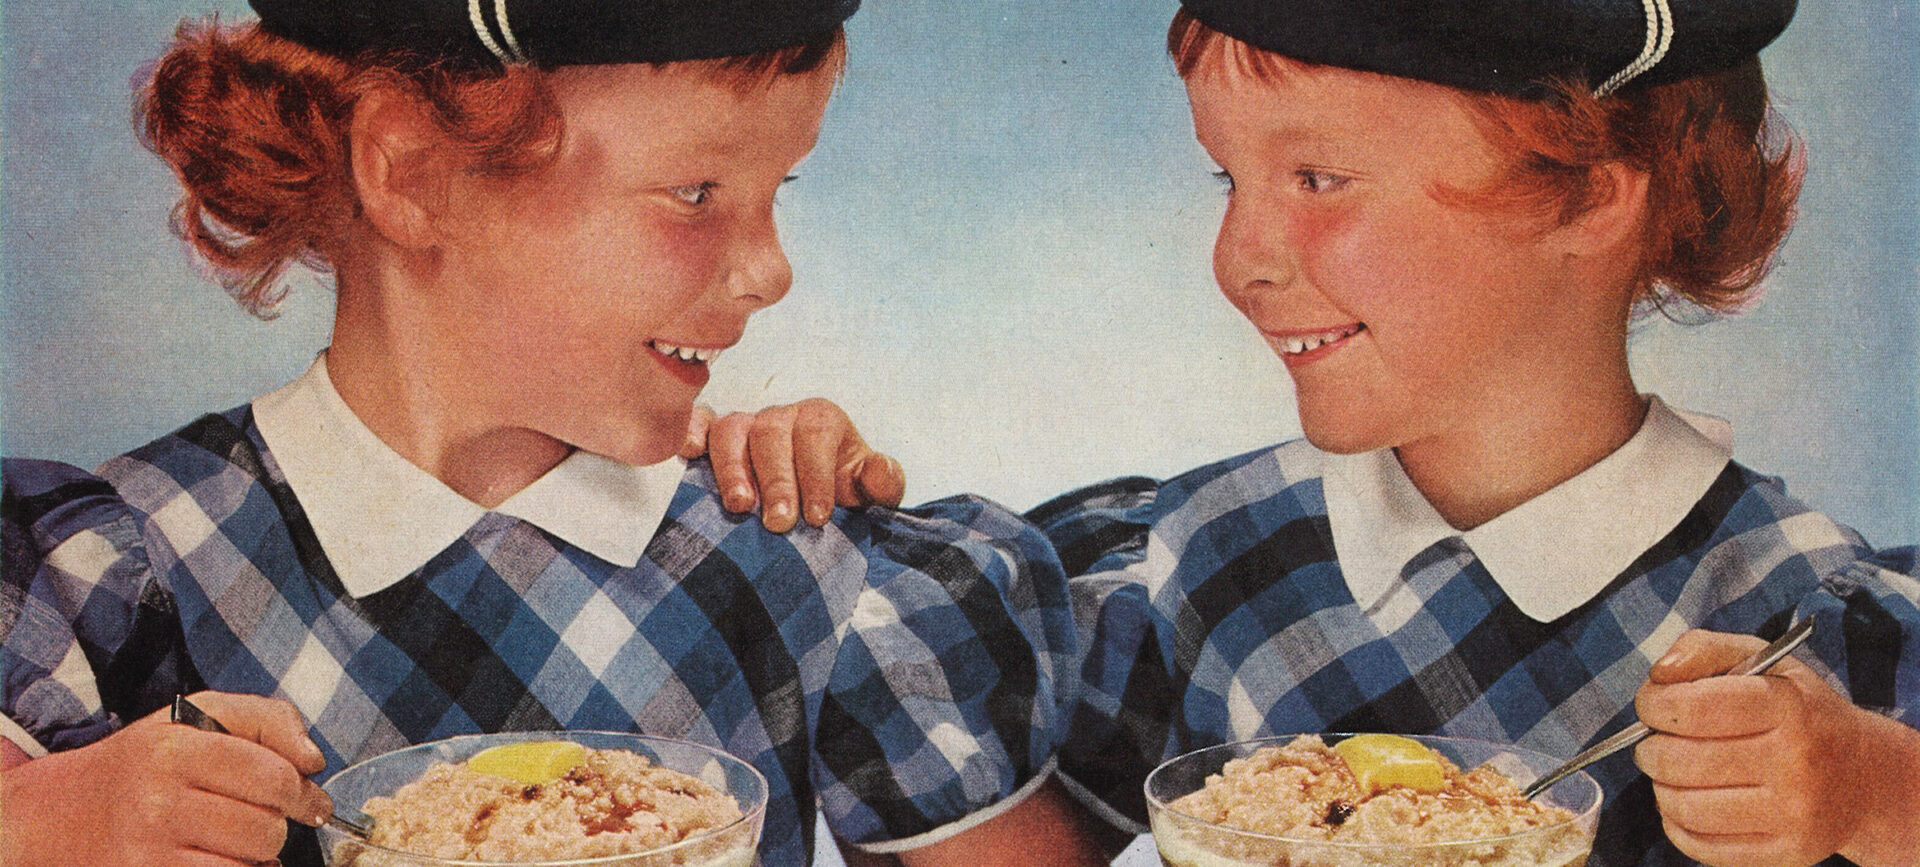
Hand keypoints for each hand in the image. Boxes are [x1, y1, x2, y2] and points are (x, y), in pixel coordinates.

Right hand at [0, 691, 331, 865]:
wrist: (58, 813)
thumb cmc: (144, 762)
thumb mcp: (196, 718)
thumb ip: (266, 721)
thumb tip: (313, 761)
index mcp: (176, 748)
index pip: (274, 776)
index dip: (305, 793)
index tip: (311, 801)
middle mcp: (158, 800)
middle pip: (267, 827)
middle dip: (277, 824)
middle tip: (264, 818)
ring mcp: (147, 848)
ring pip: (249, 863)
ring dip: (257, 855)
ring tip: (236, 838)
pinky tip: (221, 860)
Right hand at [681, 399, 905, 531]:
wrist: (812, 502)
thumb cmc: (840, 492)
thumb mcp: (869, 490)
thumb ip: (882, 481)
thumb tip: (880, 470)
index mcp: (820, 419)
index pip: (816, 435)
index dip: (816, 475)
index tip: (818, 518)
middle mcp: (780, 417)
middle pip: (772, 433)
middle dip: (777, 480)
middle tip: (780, 523)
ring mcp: (744, 425)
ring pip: (731, 430)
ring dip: (732, 467)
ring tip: (739, 506)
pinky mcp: (712, 437)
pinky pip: (696, 423)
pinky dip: (689, 431)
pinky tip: (688, 452)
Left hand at [1634, 629, 1919, 866]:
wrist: (1863, 776)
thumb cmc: (1798, 712)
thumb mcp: (1764, 662)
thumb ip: (1704, 649)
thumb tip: (1660, 674)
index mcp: (1788, 707)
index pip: (1689, 707)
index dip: (1652, 704)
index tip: (1652, 704)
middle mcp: (1796, 763)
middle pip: (1679, 761)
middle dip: (1649, 748)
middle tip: (1654, 742)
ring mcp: (1794, 814)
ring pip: (1684, 807)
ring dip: (1660, 787)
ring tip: (1670, 772)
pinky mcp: (1786, 853)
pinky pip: (1701, 846)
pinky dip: (1676, 823)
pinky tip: (1686, 803)